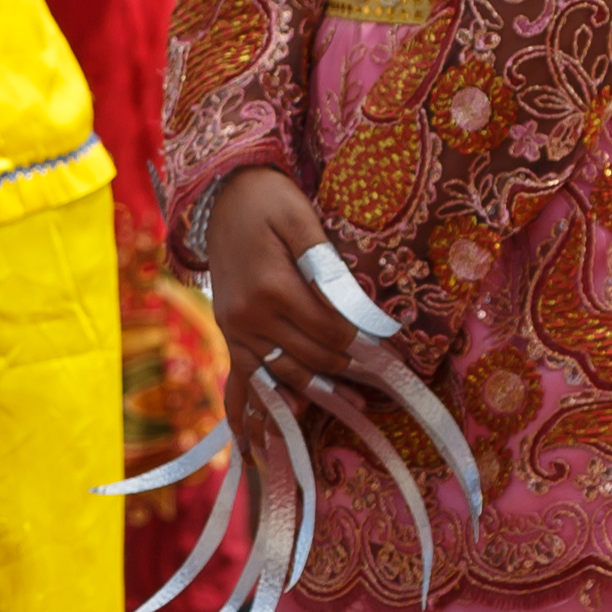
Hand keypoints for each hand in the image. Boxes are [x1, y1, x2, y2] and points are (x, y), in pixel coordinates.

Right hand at [207, 167, 375, 395]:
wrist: (220, 196)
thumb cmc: (269, 201)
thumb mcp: (300, 217)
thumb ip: (326, 263)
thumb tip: (355, 305)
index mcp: (272, 287)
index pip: (330, 331)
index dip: (362, 344)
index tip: (390, 352)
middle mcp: (249, 315)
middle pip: (310, 357)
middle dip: (348, 368)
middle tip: (382, 379)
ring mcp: (234, 328)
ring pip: (284, 373)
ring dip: (320, 389)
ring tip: (355, 400)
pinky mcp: (228, 332)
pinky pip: (249, 376)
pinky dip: (272, 397)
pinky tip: (292, 415)